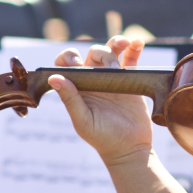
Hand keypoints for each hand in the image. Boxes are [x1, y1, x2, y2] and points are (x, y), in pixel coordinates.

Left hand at [48, 36, 151, 164]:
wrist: (130, 148)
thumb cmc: (103, 139)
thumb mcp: (83, 121)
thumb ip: (70, 100)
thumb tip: (54, 78)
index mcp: (78, 89)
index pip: (67, 64)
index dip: (68, 56)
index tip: (76, 60)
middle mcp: (93, 81)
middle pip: (93, 54)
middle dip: (101, 54)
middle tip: (111, 69)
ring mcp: (113, 79)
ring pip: (111, 52)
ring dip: (116, 44)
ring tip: (124, 44)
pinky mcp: (130, 81)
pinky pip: (131, 60)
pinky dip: (134, 49)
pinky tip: (137, 43)